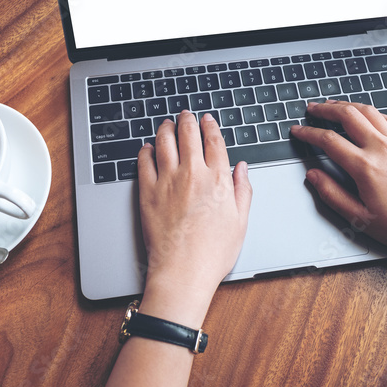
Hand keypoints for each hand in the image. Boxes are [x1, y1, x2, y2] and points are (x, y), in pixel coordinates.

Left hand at [137, 111, 251, 322]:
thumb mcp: (240, 222)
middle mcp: (192, 174)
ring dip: (166, 128)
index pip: (214, 141)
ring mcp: (167, 181)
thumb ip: (242, 190)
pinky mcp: (147, 192)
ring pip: (164, 142)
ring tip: (167, 124)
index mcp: (217, 179)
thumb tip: (242, 169)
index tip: (207, 119)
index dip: (210, 126)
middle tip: (185, 115)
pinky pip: (144, 161)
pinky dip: (146, 150)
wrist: (182, 271)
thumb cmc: (212, 253)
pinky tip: (148, 148)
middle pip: (188, 134)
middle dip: (187, 120)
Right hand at [289, 100, 386, 262]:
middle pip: (347, 115)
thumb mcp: (359, 218)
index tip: (297, 131)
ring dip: (348, 105)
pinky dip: (373, 112)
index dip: (308, 133)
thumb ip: (332, 194)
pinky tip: (367, 115)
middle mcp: (382, 148)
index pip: (328, 140)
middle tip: (312, 109)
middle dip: (325, 109)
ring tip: (335, 105)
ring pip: (369, 111)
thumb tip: (313, 175)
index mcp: (365, 167)